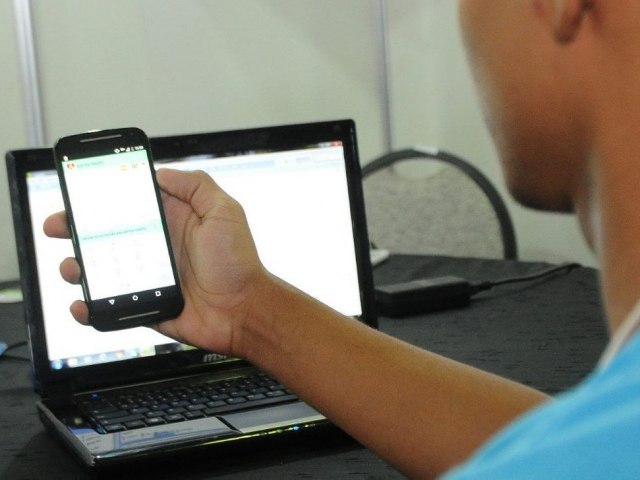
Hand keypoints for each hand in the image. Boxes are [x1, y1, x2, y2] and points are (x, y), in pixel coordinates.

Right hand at [43, 168, 266, 355]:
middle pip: (105, 235)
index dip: (101, 199)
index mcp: (171, 222)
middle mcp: (156, 248)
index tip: (79, 193)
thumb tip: (161, 173)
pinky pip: (110, 306)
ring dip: (78, 267)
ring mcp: (148, 278)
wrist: (245, 310)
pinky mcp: (145, 305)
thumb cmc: (238, 263)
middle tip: (60, 227)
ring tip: (74, 267)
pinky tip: (83, 304)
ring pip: (101, 270)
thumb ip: (196, 186)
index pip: (128, 204)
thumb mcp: (224, 211)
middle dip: (77, 229)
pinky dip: (90, 307)